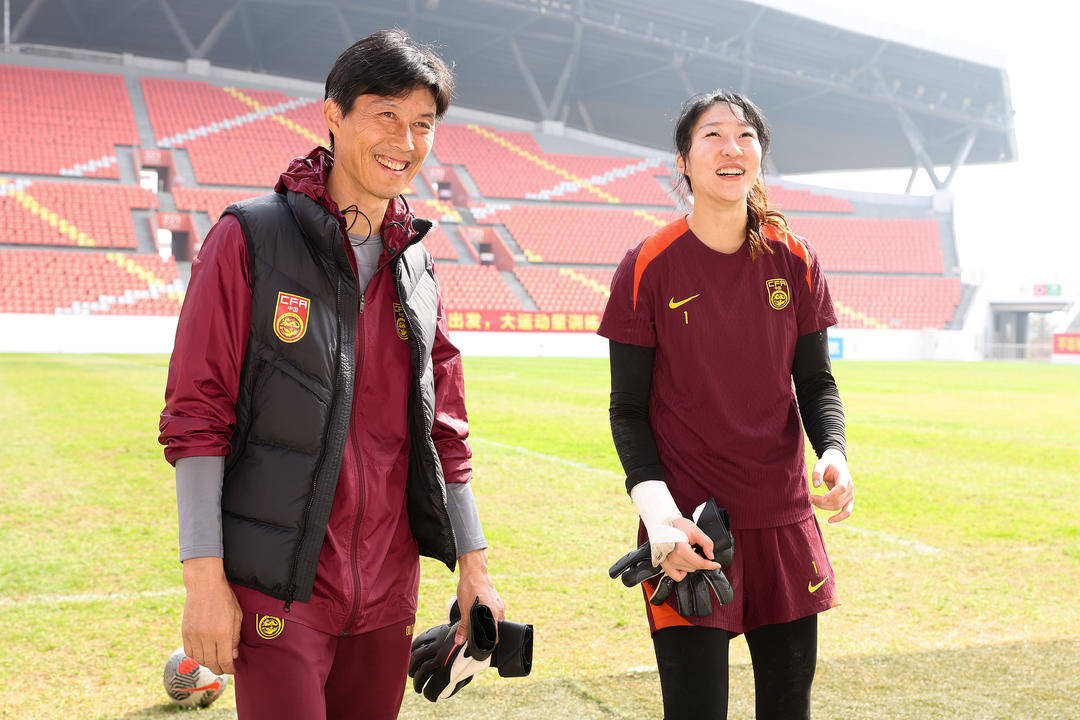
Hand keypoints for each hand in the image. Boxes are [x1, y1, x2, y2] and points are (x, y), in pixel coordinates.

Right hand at [181, 557, 241, 674]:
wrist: (204, 584)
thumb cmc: (224, 598)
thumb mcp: (236, 616)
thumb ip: (235, 637)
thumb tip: (233, 656)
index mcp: (223, 632)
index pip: (225, 660)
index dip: (230, 669)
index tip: (233, 670)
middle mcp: (207, 636)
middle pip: (212, 663)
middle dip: (219, 669)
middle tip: (224, 668)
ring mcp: (194, 634)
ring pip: (200, 659)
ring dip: (208, 663)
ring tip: (215, 661)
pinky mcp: (185, 632)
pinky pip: (189, 652)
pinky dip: (196, 656)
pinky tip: (203, 653)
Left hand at [455, 549, 503, 643]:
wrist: (474, 570)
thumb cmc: (471, 586)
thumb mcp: (465, 608)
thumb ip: (464, 627)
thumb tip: (460, 641)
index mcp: (495, 612)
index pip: (498, 635)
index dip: (491, 643)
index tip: (485, 648)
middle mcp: (500, 609)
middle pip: (498, 628)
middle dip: (490, 635)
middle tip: (480, 640)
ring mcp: (499, 603)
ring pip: (497, 620)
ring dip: (489, 625)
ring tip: (479, 628)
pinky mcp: (496, 599)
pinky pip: (495, 613)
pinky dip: (489, 617)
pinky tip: (481, 616)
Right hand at [658, 517, 720, 581]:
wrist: (663, 524)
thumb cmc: (676, 525)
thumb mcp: (695, 530)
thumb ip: (706, 543)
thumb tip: (711, 555)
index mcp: (682, 550)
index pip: (700, 563)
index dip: (711, 565)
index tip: (716, 565)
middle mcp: (674, 559)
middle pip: (695, 567)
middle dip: (701, 561)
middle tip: (698, 550)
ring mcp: (668, 563)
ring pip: (688, 570)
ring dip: (692, 564)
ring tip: (689, 552)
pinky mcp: (665, 565)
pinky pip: (677, 576)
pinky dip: (683, 572)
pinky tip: (684, 563)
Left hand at [810, 448, 854, 522]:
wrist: (837, 463)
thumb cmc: (828, 464)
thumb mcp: (821, 463)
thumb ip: (817, 473)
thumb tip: (816, 486)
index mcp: (844, 477)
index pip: (841, 488)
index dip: (830, 495)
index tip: (815, 497)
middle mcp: (850, 487)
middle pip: (837, 500)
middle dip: (821, 501)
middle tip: (809, 497)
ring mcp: (851, 494)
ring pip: (838, 506)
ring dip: (824, 507)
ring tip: (812, 501)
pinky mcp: (849, 500)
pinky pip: (847, 511)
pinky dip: (840, 517)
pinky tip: (830, 521)